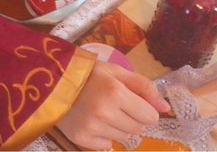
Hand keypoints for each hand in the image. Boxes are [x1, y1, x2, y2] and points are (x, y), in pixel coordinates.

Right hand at [55, 61, 169, 149]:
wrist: (51, 81)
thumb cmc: (88, 74)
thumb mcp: (117, 72)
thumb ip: (144, 87)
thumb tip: (165, 108)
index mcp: (116, 92)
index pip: (150, 116)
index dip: (144, 109)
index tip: (132, 102)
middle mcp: (104, 112)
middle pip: (138, 129)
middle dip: (132, 118)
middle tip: (115, 105)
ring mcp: (91, 127)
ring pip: (123, 138)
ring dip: (118, 127)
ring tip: (101, 112)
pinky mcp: (80, 138)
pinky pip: (106, 145)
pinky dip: (102, 136)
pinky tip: (91, 121)